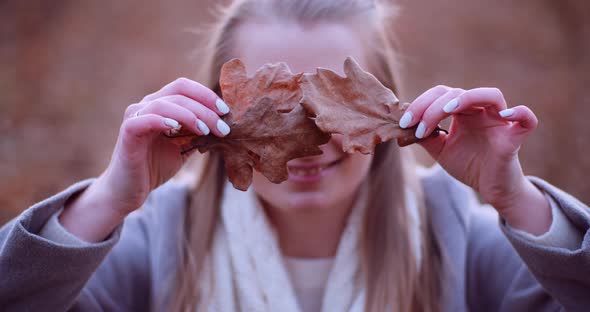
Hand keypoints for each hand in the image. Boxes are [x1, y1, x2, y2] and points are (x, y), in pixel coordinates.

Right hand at [60, 78, 230, 241]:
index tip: (225, 111)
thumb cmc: (155, 167)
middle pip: (179, 93)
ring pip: (164, 104)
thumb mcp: (184, 148)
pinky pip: (144, 119)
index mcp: (161, 105)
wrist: (130, 190)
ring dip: (190, 115)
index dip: (206, 95)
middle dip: (205, 108)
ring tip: (205, 130)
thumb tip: (224, 125)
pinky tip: (175, 128)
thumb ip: (199, 134)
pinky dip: (161, 120)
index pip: (184, 88)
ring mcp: (135, 117)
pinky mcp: (127, 132)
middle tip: (223, 127)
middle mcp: (147, 106)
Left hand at [400, 86, 550, 232]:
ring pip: (491, 95)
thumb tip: (403, 126)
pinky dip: (520, 112)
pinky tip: (505, 114)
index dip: (421, 104)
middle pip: (459, 93)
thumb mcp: (440, 150)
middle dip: (433, 107)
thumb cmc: (469, 165)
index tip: (404, 123)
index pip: (442, 95)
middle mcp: (481, 111)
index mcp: (462, 112)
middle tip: (417, 127)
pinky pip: (527, 118)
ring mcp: (500, 121)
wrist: (491, 188)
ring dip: (467, 98)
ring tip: (447, 111)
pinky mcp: (515, 137)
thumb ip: (425, 137)